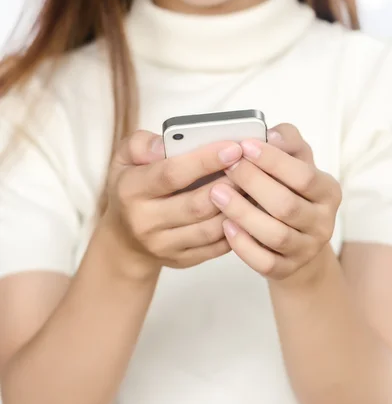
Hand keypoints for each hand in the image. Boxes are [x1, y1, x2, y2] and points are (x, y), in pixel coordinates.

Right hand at [103, 130, 242, 278]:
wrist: (124, 237)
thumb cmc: (133, 187)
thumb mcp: (125, 158)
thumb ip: (142, 143)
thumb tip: (165, 143)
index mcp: (131, 190)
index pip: (171, 174)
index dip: (205, 160)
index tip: (233, 147)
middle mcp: (145, 221)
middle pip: (196, 204)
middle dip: (229, 183)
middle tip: (252, 165)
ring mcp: (163, 245)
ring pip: (210, 228)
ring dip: (237, 207)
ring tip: (255, 185)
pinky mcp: (182, 260)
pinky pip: (216, 247)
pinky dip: (236, 227)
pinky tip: (248, 209)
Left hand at [209, 124, 341, 281]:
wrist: (297, 235)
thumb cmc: (290, 187)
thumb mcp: (295, 158)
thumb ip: (286, 140)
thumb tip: (271, 135)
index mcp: (328, 191)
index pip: (303, 175)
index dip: (272, 161)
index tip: (244, 146)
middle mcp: (323, 222)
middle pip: (286, 206)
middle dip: (253, 184)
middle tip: (227, 168)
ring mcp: (306, 249)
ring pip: (275, 235)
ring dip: (242, 213)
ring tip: (217, 194)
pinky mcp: (287, 269)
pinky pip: (265, 263)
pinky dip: (243, 246)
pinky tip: (225, 226)